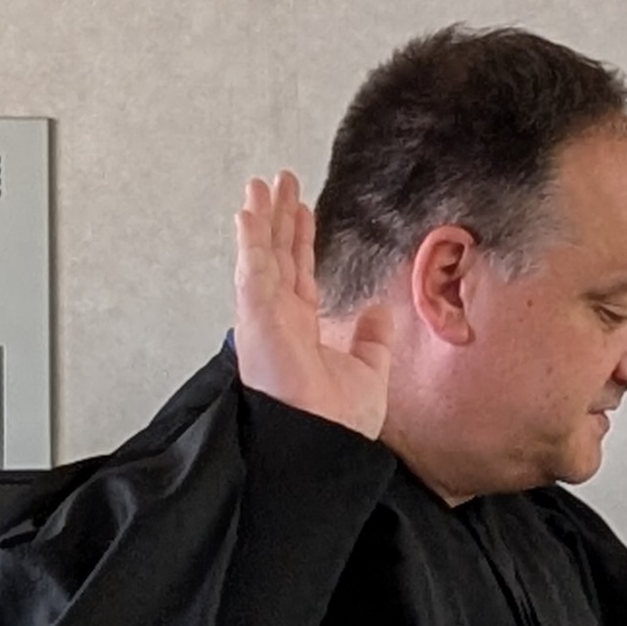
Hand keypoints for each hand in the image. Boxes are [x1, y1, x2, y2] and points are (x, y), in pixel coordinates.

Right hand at [234, 173, 391, 440]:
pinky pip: (252, 275)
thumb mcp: (368, 370)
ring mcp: (264, 320)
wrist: (326, 444)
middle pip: (275, 256)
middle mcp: (278, 320)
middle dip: (276, 217)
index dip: (300, 238)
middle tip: (278, 181)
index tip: (302, 208)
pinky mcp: (257, 323)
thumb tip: (377, 311)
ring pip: (260, 257)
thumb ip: (371, 339)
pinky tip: (248, 214)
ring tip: (261, 184)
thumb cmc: (339, 422)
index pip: (299, 272)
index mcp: (301, 328)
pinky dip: (250, 244)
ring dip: (260, 219)